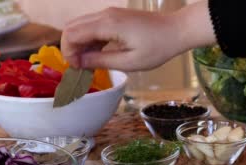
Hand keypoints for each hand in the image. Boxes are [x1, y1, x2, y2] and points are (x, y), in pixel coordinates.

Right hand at [61, 2, 214, 70]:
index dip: (68, 53)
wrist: (176, 31)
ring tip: (89, 63)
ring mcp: (109, 13)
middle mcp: (105, 15)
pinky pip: (93, 25)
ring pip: (81, 25)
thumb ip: (101, 62)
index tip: (77, 69)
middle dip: (70, 48)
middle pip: (72, 27)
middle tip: (80, 67)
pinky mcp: (115, 16)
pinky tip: (98, 54)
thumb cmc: (158, 48)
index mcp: (107, 24)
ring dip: (79, 44)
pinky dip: (89, 39)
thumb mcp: (130, 62)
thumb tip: (78, 63)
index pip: (72, 34)